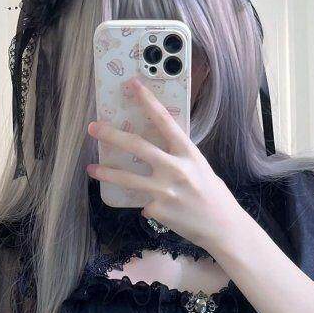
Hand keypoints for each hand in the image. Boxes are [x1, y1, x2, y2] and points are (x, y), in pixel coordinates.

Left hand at [86, 76, 246, 257]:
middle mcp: (175, 169)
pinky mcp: (158, 210)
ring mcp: (164, 190)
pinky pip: (142, 203)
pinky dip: (145, 203)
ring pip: (128, 179)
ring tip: (91, 168)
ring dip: (106, 172)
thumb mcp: (200, 168)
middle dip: (112, 135)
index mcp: (188, 153)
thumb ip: (179, 158)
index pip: (164, 121)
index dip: (147, 101)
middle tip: (93, 127)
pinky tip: (153, 208)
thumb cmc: (213, 195)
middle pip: (137, 146)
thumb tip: (156, 153)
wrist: (222, 228)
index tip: (132, 85)